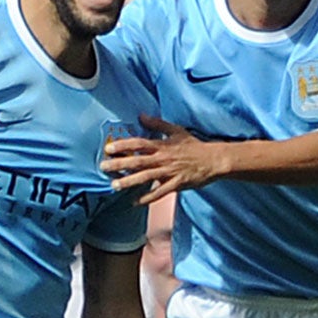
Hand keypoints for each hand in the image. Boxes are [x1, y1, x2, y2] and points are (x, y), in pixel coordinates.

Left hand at [101, 116, 221, 203]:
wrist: (213, 160)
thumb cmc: (194, 146)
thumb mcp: (176, 131)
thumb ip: (157, 124)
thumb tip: (141, 115)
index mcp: (162, 146)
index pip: (139, 144)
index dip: (124, 146)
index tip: (109, 148)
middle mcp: (163, 159)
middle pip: (138, 161)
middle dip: (120, 164)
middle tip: (104, 167)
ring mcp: (169, 172)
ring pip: (146, 177)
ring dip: (129, 182)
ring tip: (114, 186)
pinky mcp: (176, 184)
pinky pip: (160, 192)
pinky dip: (147, 197)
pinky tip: (135, 202)